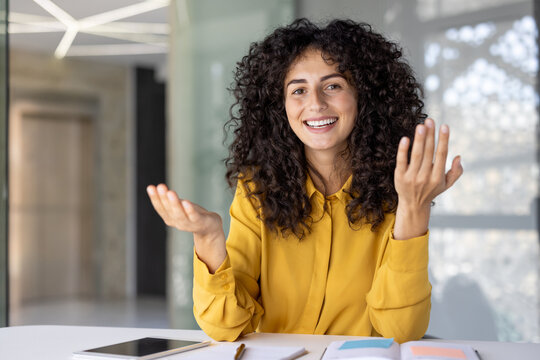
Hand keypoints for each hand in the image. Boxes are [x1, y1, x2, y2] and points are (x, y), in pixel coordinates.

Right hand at [147, 183, 225, 272]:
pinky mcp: (200, 222)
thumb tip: (155, 188)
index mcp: (170, 218)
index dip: (155, 198)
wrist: (210, 227)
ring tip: (170, 192)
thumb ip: (169, 200)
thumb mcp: (179, 206)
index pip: (160, 207)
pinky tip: (186, 202)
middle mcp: (177, 222)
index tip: (150, 187)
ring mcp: (189, 224)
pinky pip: (194, 216)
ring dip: (174, 203)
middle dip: (163, 198)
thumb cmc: (192, 214)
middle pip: (169, 210)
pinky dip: (189, 210)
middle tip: (160, 186)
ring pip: (180, 214)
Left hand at [393, 118, 462, 239]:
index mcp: (438, 177)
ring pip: (416, 155)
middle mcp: (425, 177)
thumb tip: (458, 157)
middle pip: (428, 153)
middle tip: (430, 120)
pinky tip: (405, 139)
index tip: (444, 126)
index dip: (443, 140)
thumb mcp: (446, 184)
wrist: (412, 205)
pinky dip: (403, 150)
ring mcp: (412, 177)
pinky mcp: (400, 177)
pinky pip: (401, 161)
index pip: (441, 155)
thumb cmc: (431, 191)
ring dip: (418, 139)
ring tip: (420, 126)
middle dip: (430, 136)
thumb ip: (456, 172)